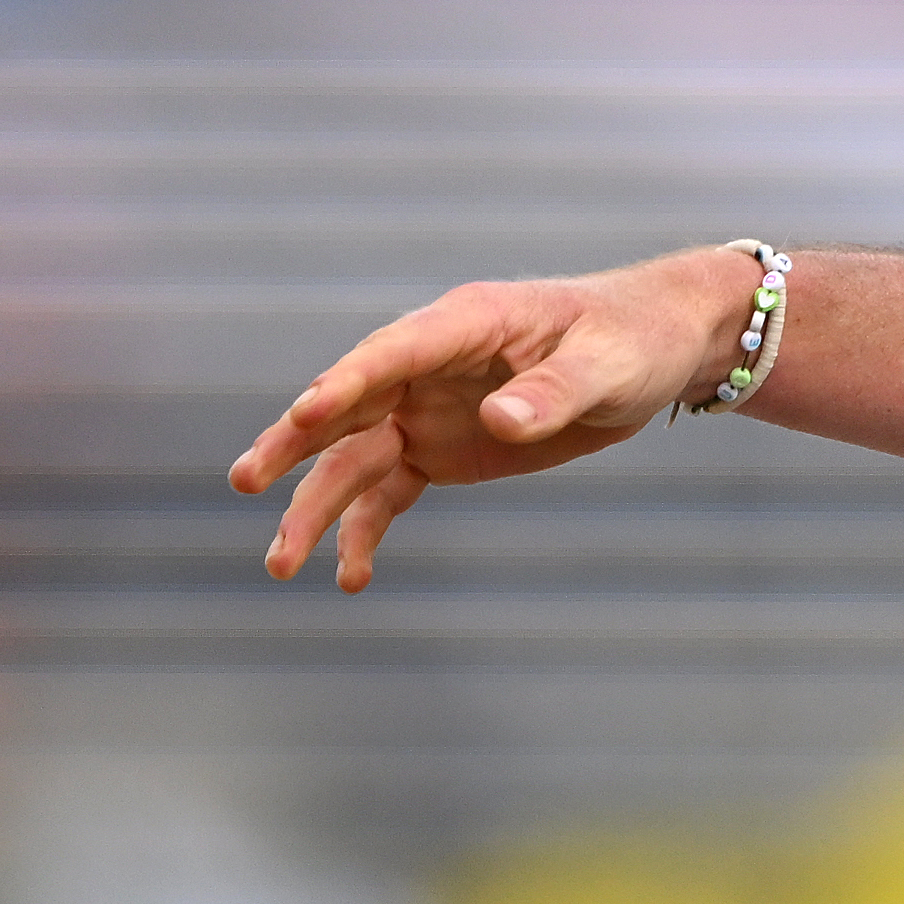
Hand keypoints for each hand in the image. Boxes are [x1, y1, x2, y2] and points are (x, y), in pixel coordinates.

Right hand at [228, 249, 755, 591]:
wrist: (657, 351)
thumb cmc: (635, 339)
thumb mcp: (609, 364)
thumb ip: (555, 391)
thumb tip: (501, 419)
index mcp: (466, 324)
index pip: (393, 352)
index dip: (349, 380)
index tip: (306, 413)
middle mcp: (429, 366)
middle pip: (348, 406)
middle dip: (295, 444)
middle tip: (246, 481)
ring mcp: (426, 410)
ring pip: (353, 460)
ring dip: (315, 508)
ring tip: (281, 566)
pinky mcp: (440, 450)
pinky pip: (387, 494)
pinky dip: (364, 532)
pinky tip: (349, 578)